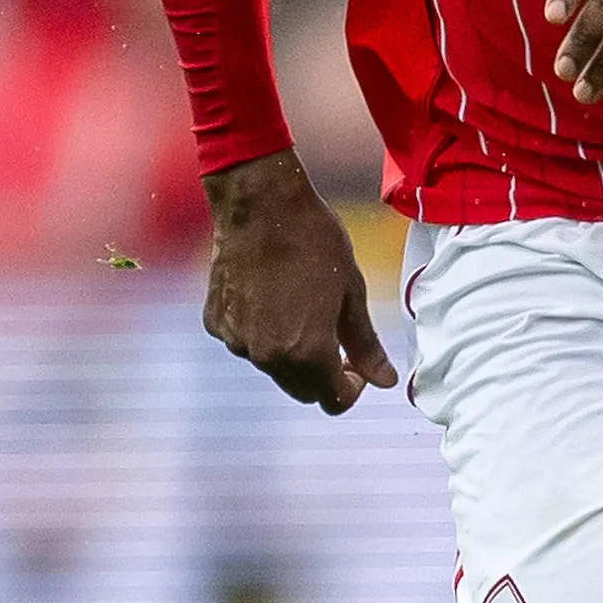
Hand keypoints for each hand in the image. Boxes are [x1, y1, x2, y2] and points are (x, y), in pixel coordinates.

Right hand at [202, 148, 398, 414]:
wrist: (260, 202)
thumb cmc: (314, 239)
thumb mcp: (351, 288)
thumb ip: (366, 342)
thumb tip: (385, 381)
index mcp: (307, 352)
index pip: (333, 401)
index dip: (351, 388)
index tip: (356, 364)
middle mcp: (268, 357)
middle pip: (302, 390)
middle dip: (323, 372)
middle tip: (334, 333)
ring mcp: (237, 341)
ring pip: (272, 366)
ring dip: (290, 351)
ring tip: (301, 301)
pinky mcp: (216, 323)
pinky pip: (245, 341)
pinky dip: (260, 330)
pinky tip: (269, 291)